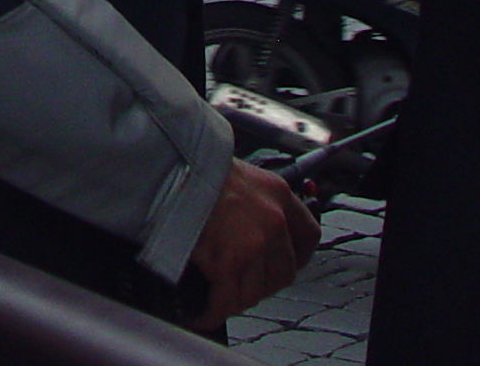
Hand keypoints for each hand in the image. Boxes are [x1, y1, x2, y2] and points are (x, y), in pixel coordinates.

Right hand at [188, 158, 319, 324]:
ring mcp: (252, 244)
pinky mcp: (227, 263)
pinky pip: (225, 302)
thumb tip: (247, 225)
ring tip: (219, 299)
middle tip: (243, 284)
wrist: (170, 167)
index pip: (308, 235)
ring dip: (237, 299)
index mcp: (277, 193)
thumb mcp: (238, 173)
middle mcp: (272, 221)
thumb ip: (253, 199)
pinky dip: (213, 312)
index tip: (285, 262)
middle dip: (264, 284)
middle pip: (284, 273)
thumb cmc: (195, 166)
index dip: (298, 256)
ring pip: (255, 292)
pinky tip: (203, 313)